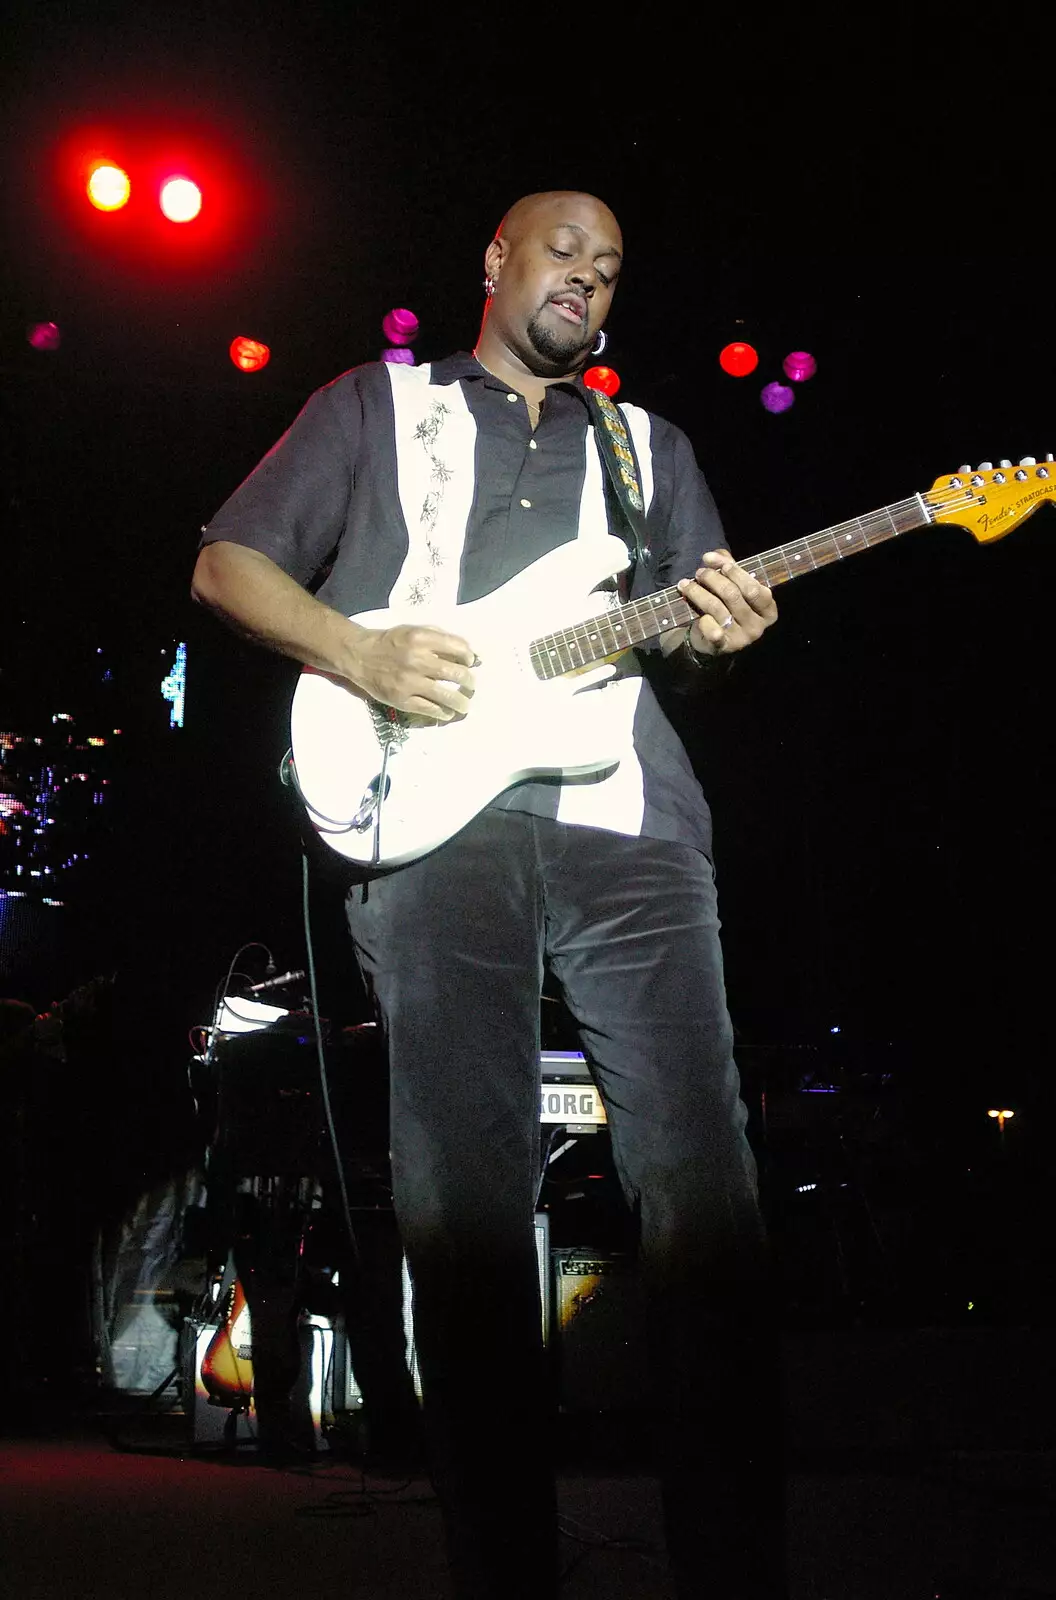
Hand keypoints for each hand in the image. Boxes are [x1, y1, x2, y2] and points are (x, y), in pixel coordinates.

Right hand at [345, 623, 475, 719]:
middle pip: (454, 673)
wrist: (360, 656)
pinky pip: (429, 709)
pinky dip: (442, 712)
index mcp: (421, 639)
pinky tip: (447, 712)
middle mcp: (416, 660)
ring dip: (461, 702)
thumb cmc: (392, 642)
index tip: (470, 663)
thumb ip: (442, 639)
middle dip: (468, 681)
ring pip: (445, 695)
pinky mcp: (402, 699)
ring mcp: (409, 682)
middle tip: (471, 685)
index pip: (457, 648)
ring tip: (465, 705)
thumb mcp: (415, 631)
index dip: (469, 657)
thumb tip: (473, 655)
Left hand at [677, 549, 777, 656]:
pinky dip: (703, 620)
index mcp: (768, 610)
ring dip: (697, 592)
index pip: (754, 589)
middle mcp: (758, 626)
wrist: (712, 640)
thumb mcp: (733, 585)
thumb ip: (727, 566)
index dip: (737, 573)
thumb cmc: (727, 607)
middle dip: (713, 579)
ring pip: (716, 608)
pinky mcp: (723, 647)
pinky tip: (695, 612)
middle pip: (733, 595)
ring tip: (685, 584)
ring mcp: (741, 639)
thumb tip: (711, 556)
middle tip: (699, 573)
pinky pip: (711, 630)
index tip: (722, 565)